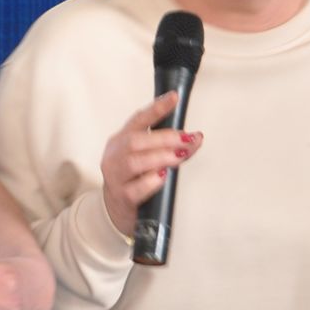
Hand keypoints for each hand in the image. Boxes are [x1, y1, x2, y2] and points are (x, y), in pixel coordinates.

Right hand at [99, 92, 202, 237]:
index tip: (174, 98)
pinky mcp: (122, 197)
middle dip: (163, 138)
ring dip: (160, 157)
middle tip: (185, 139)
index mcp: (120, 141)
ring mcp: (116, 177)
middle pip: (135, 141)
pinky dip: (151, 181)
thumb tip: (194, 138)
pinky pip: (135, 188)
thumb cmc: (133, 180)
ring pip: (134, 162)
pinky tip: (163, 176)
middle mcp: (114, 156)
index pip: (138, 120)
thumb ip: (167, 148)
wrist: (115, 211)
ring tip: (179, 156)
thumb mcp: (146, 159)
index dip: (156, 108)